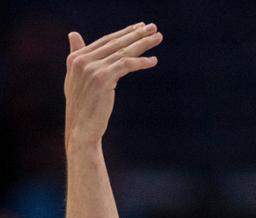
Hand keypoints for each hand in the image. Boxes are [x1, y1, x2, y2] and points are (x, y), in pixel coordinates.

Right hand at [64, 22, 162, 149]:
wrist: (82, 128)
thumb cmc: (83, 107)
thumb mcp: (76, 77)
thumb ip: (78, 54)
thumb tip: (74, 34)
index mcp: (76, 57)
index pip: (105, 41)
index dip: (124, 33)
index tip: (140, 28)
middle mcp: (82, 60)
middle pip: (116, 43)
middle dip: (136, 34)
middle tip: (153, 28)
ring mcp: (92, 68)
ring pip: (123, 52)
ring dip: (143, 44)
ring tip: (158, 38)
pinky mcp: (103, 78)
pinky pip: (126, 65)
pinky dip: (140, 61)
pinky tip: (153, 61)